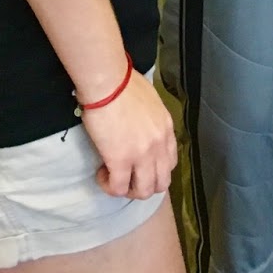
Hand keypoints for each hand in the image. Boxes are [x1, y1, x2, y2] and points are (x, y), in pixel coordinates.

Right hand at [81, 71, 177, 198]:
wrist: (109, 81)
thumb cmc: (125, 83)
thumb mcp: (151, 101)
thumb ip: (151, 119)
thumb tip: (140, 125)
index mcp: (166, 129)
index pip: (170, 163)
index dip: (154, 170)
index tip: (138, 165)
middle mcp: (159, 144)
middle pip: (161, 183)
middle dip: (143, 185)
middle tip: (126, 176)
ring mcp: (142, 155)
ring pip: (143, 192)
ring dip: (128, 190)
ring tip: (114, 177)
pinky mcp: (120, 160)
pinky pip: (118, 188)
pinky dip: (109, 186)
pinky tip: (102, 173)